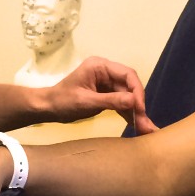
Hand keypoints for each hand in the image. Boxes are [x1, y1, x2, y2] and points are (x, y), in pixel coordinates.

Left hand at [39, 56, 157, 134]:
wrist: (47, 108)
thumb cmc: (63, 101)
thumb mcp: (87, 102)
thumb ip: (111, 101)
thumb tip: (134, 101)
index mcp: (100, 66)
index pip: (127, 74)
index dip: (137, 91)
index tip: (140, 108)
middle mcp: (106, 72)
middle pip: (129, 87)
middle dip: (138, 105)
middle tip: (146, 124)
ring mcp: (106, 84)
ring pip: (127, 97)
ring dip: (136, 113)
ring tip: (147, 129)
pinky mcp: (105, 95)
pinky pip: (121, 104)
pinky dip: (128, 114)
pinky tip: (138, 126)